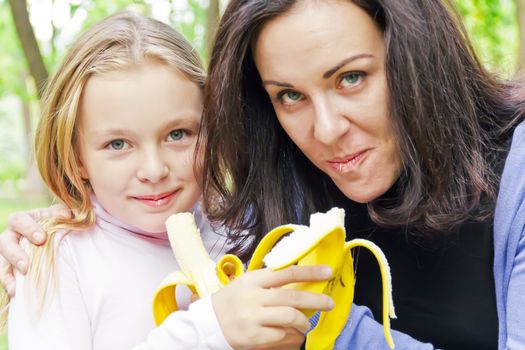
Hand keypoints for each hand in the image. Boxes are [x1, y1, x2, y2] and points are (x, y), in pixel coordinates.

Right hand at [0, 204, 70, 295]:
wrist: (55, 236)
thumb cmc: (56, 222)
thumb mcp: (59, 216)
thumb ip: (61, 214)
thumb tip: (66, 215)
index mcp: (22, 220)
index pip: (18, 220)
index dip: (28, 229)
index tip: (42, 239)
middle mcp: (11, 236)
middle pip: (4, 243)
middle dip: (15, 255)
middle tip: (27, 266)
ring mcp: (8, 252)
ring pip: (1, 262)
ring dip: (7, 273)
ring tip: (17, 285)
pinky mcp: (9, 267)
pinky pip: (4, 276)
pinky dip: (8, 284)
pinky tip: (15, 292)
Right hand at [212, 264, 333, 349]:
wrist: (208, 324)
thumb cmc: (233, 301)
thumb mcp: (248, 284)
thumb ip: (270, 282)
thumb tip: (302, 282)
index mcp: (253, 280)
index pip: (286, 273)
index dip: (309, 272)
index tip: (327, 272)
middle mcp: (253, 297)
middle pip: (293, 297)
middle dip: (316, 300)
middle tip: (329, 303)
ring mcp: (253, 318)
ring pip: (290, 317)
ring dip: (304, 322)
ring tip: (305, 325)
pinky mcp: (253, 337)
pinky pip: (282, 336)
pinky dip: (291, 337)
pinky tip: (292, 336)